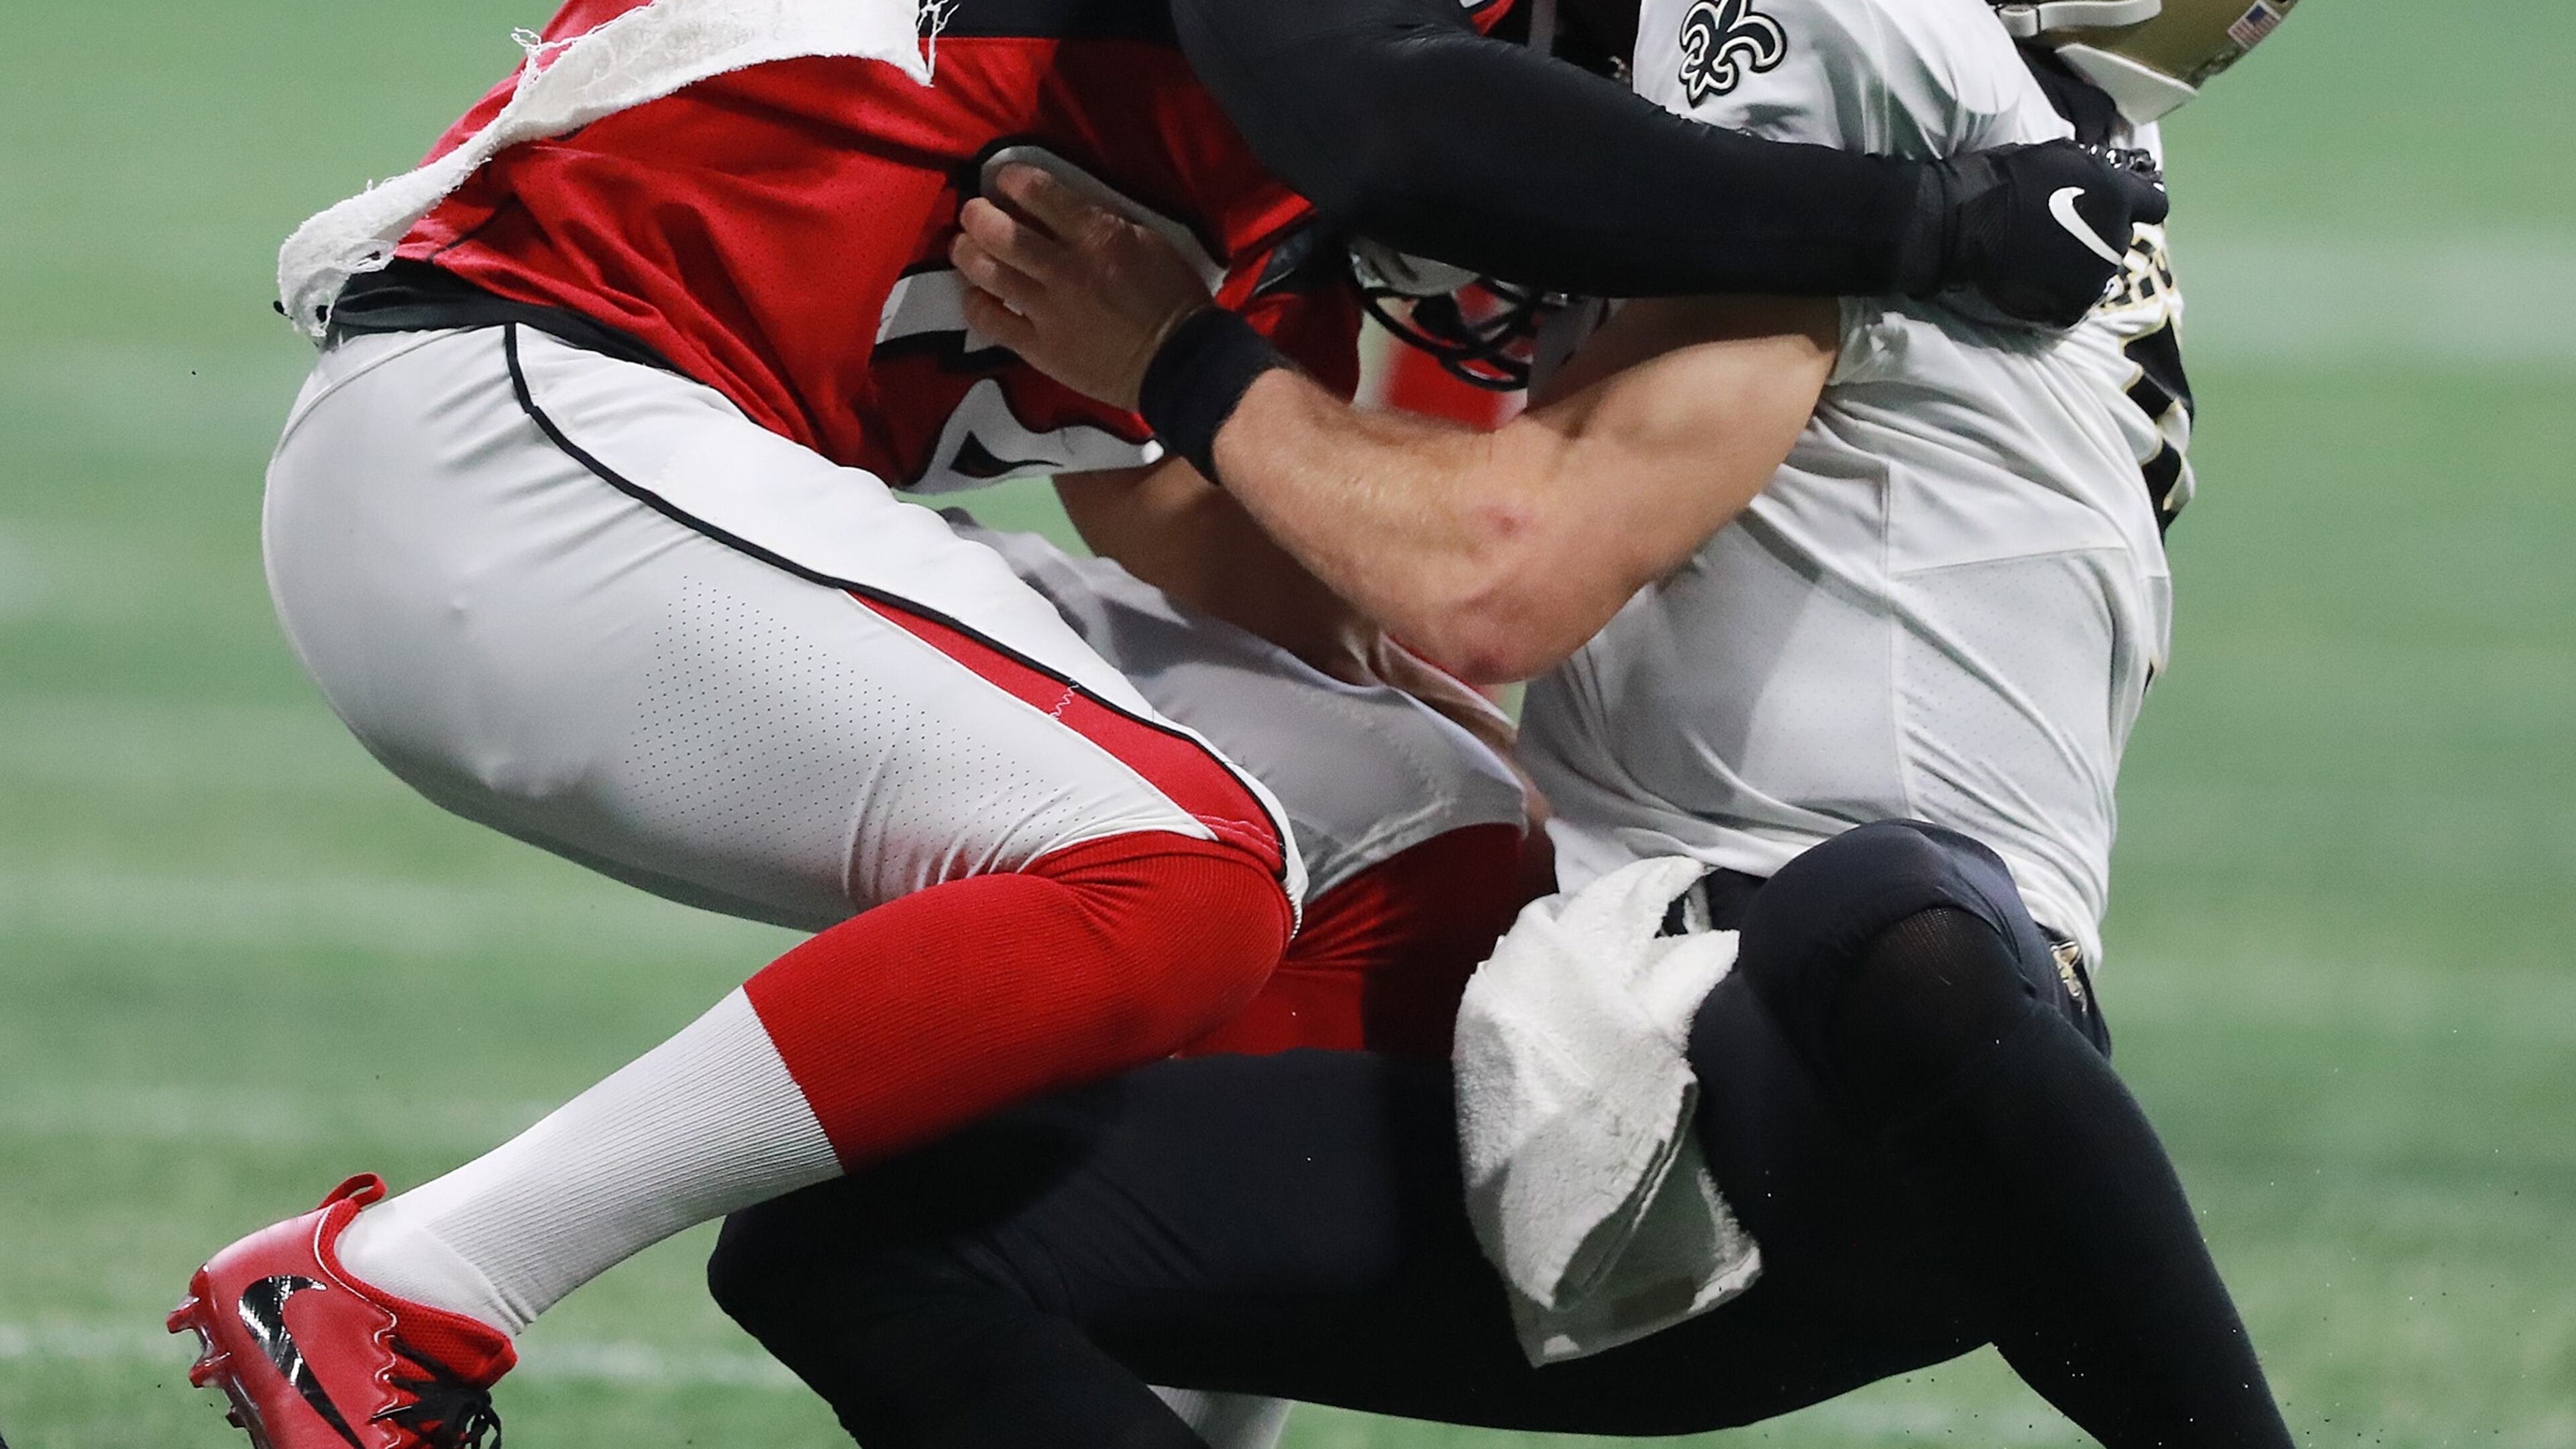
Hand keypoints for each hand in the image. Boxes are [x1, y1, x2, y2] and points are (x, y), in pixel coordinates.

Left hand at [951, 163, 1217, 410]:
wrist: (1182, 363)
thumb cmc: (1172, 297)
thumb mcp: (1148, 241)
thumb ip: (1103, 222)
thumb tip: (1061, 210)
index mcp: (1096, 235)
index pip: (1038, 191)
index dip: (1010, 178)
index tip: (1004, 180)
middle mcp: (1064, 268)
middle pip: (998, 231)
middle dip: (976, 214)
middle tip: (974, 212)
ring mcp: (1047, 311)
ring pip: (987, 272)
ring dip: (965, 252)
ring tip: (963, 245)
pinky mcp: (1040, 349)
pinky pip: (992, 323)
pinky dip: (975, 304)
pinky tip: (974, 295)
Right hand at [1934, 140, 2171, 327]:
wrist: (1966, 219)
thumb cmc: (2008, 178)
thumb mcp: (2059, 156)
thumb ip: (2092, 171)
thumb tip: (2106, 177)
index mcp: (2119, 197)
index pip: (2155, 205)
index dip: (2138, 206)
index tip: (2117, 207)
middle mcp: (2116, 238)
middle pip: (2120, 239)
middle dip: (2100, 234)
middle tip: (2063, 231)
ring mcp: (2095, 275)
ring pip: (2100, 270)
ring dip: (2081, 264)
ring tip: (2046, 258)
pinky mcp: (2071, 304)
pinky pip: (2078, 301)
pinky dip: (2063, 294)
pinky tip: (2040, 283)